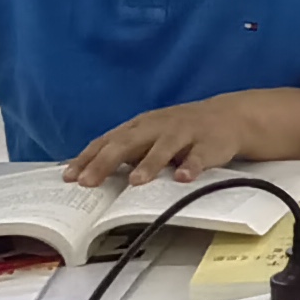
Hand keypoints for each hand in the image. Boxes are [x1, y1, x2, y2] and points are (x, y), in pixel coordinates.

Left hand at [62, 97, 261, 190]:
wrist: (231, 116)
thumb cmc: (181, 131)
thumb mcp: (150, 135)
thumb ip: (125, 151)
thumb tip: (88, 174)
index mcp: (141, 126)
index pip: (108, 141)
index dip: (87, 158)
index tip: (68, 177)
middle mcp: (159, 127)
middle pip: (128, 143)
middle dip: (106, 162)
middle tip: (88, 182)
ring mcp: (185, 133)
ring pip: (164, 147)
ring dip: (150, 163)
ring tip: (136, 182)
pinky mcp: (210, 143)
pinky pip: (200, 156)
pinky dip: (192, 166)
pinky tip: (183, 178)